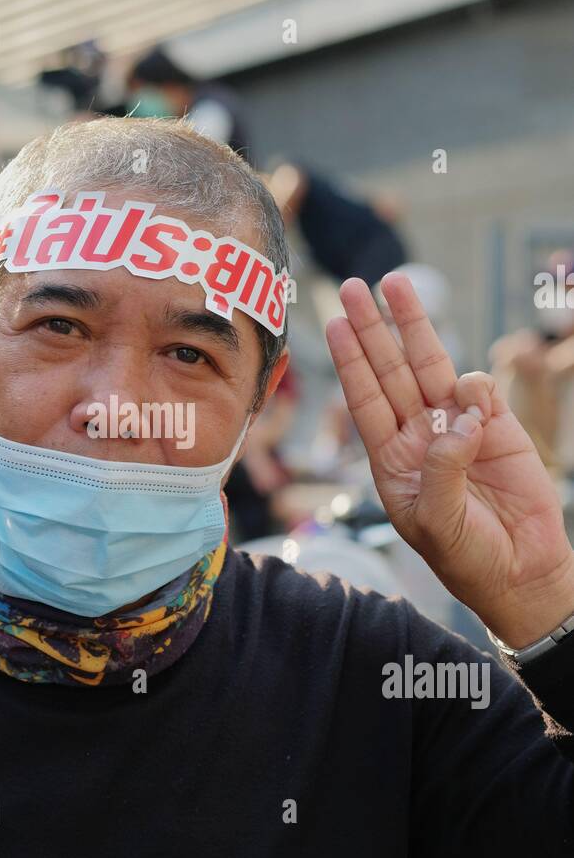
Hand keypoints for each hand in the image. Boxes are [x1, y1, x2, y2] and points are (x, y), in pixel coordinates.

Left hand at [326, 273, 573, 647]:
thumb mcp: (438, 524)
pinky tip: (473, 405)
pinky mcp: (498, 426)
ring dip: (413, 326)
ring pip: (431, 366)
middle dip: (372, 328)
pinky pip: (479, 390)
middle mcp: (419, 436)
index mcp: (391, 460)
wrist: (523, 572)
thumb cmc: (468, 558)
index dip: (350, 360)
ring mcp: (458, 427)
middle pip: (390, 370)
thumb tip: (456, 419)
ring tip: (396, 285)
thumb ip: (441, 471)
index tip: (333, 324)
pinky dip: (473, 386)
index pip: (364, 400)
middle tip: (354, 287)